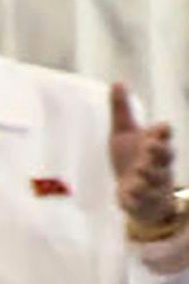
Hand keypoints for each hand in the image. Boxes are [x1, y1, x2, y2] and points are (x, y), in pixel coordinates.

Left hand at [118, 80, 180, 243]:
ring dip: (148, 175)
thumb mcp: (123, 133)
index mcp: (155, 144)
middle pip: (166, 156)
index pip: (164, 135)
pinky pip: (141, 201)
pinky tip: (127, 195)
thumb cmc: (131, 157)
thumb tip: (117, 82)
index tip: (158, 128)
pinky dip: (135, 198)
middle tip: (149, 147)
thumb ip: (122, 110)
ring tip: (138, 171)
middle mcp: (158, 164)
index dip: (162, 132)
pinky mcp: (141, 201)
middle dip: (160, 151)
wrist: (133, 191)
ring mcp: (153, 183)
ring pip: (156, 179)